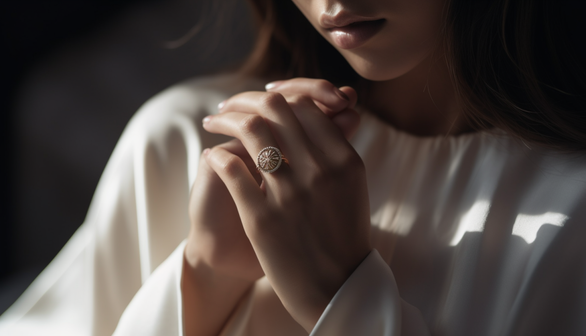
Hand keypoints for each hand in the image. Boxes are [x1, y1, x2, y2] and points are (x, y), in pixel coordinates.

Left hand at [186, 78, 357, 281]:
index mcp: (344, 160)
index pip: (306, 105)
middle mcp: (319, 171)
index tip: (262, 97)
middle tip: (229, 104)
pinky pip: (232, 170)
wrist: (333, 287)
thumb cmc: (343, 234)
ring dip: (225, 117)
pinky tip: (212, 154)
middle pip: (276, 109)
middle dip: (246, 98)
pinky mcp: (262, 218)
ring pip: (251, 130)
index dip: (281, 93)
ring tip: (213, 120)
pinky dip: (217, 156)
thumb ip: (340, 147)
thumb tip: (337, 109)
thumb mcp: (351, 187)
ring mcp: (290, 194)